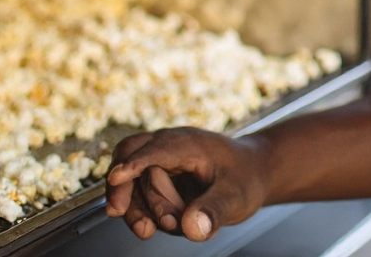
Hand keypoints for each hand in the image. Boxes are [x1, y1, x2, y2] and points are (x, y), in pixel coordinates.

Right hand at [106, 128, 269, 241]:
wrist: (252, 172)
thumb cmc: (246, 177)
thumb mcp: (236, 196)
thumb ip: (214, 210)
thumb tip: (192, 227)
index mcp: (189, 143)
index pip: (156, 148)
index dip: (135, 162)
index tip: (117, 176)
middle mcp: (171, 146)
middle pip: (131, 158)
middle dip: (126, 192)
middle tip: (142, 227)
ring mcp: (162, 161)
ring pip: (134, 183)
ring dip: (146, 211)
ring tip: (175, 225)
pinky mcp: (159, 177)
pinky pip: (140, 196)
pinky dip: (149, 213)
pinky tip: (177, 223)